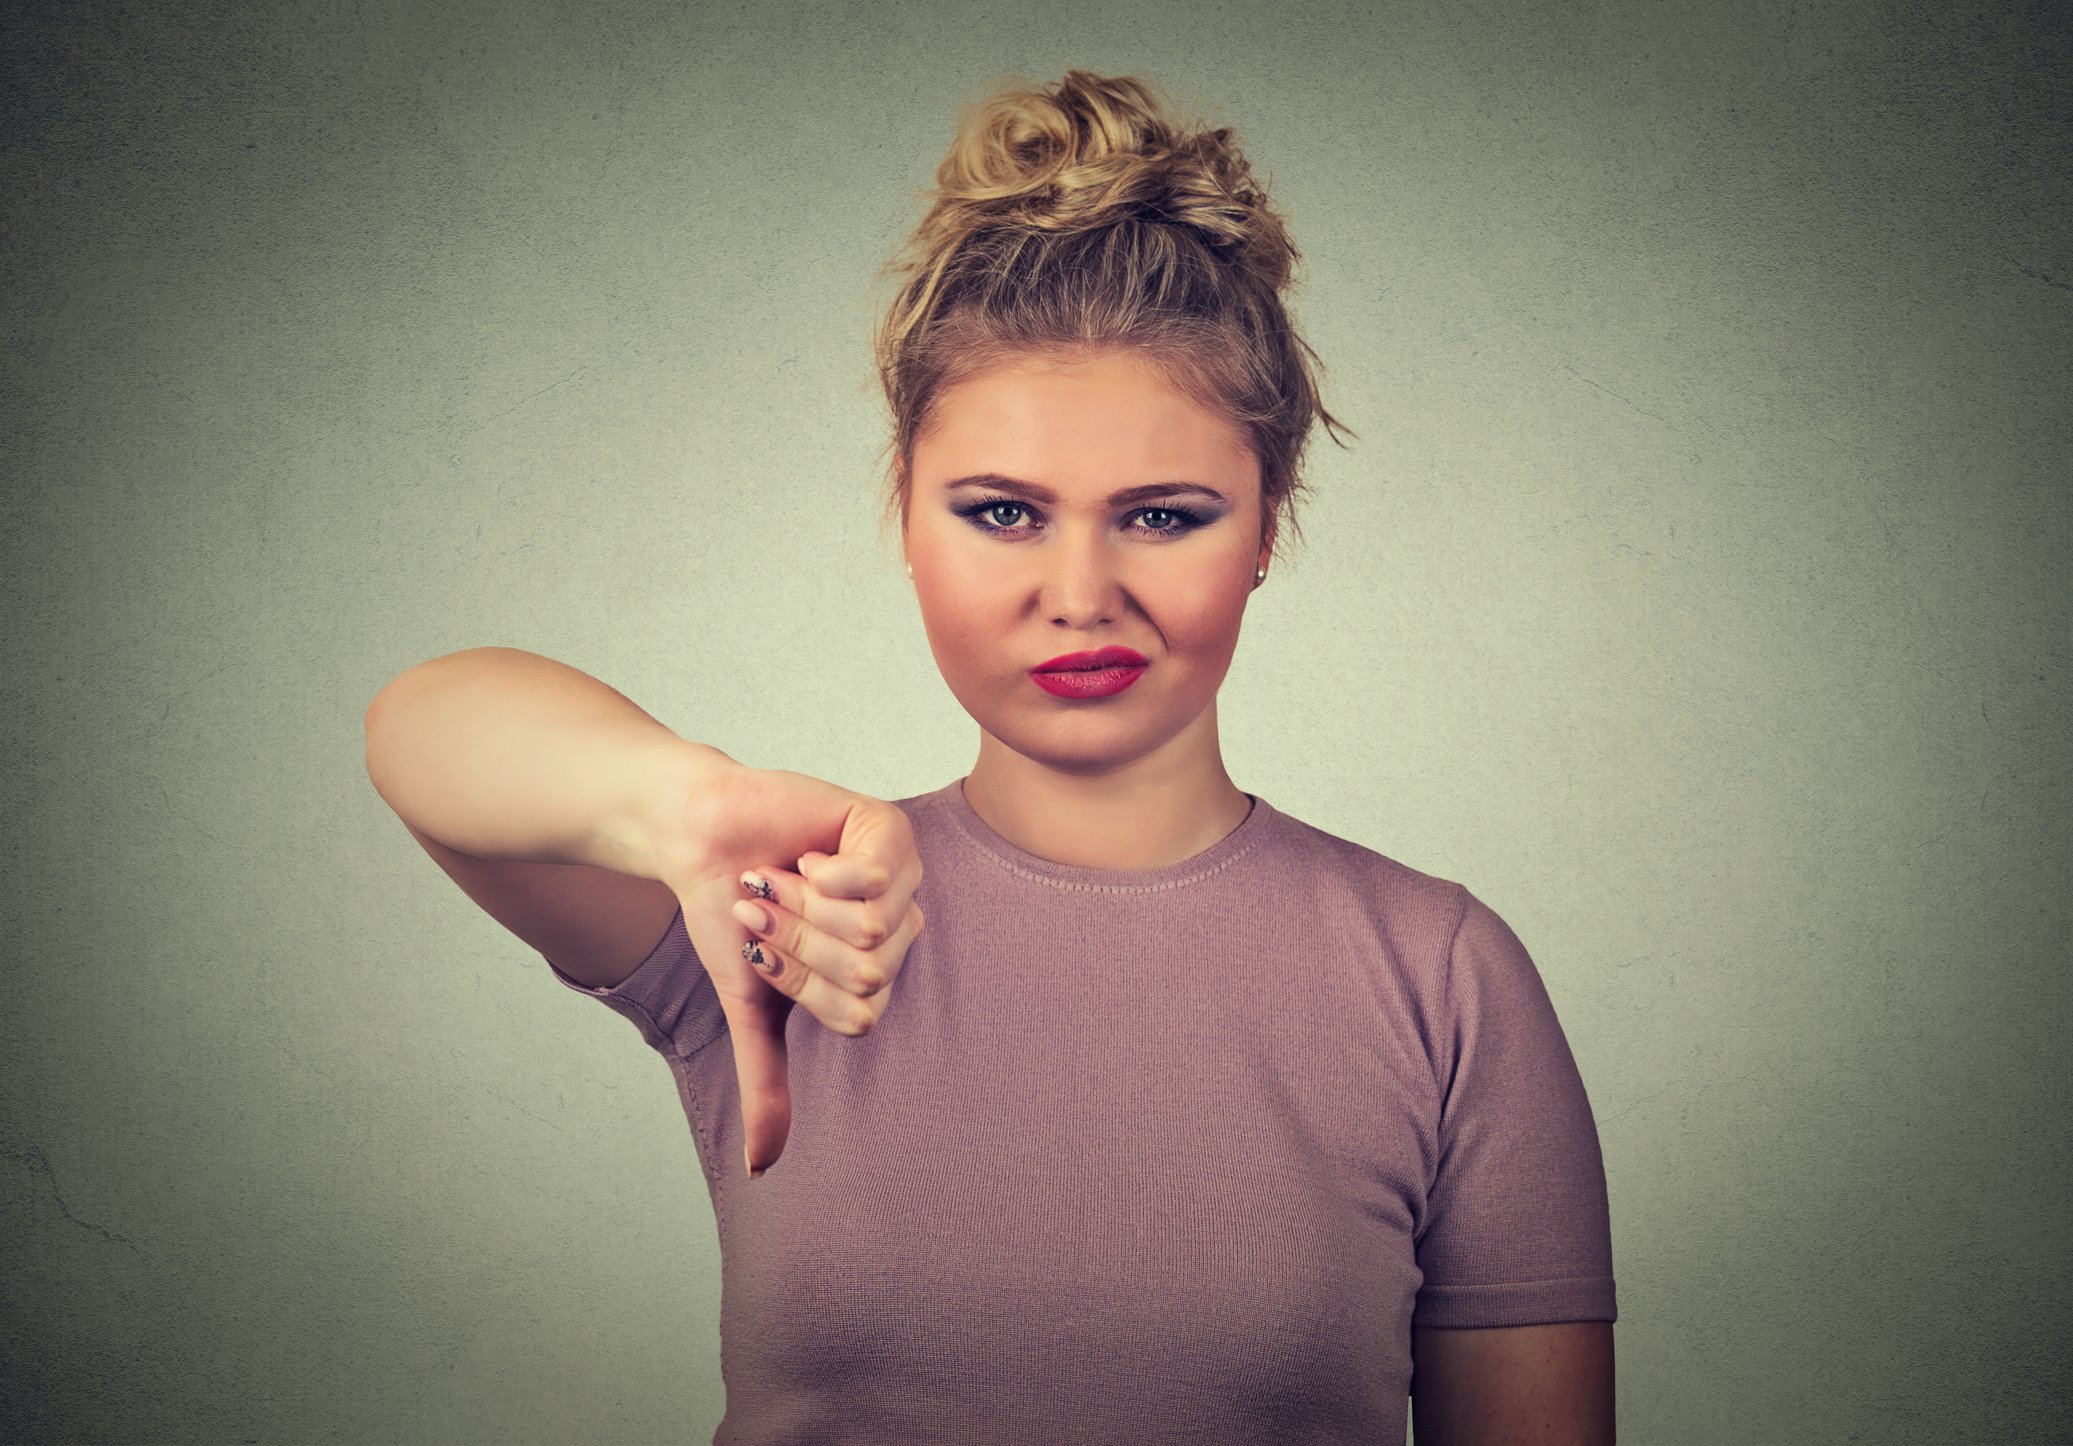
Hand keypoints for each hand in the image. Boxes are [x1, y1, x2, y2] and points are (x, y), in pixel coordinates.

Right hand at [659, 763, 924, 1179]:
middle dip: (794, 944)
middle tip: (765, 906)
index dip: (797, 986)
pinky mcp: (888, 829)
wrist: (697, 840)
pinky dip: (820, 873)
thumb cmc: (727, 913)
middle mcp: (900, 925)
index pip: (858, 1014)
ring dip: (800, 907)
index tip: (758, 948)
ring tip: (780, 876)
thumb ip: (768, 1080)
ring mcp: (903, 875)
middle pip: (865, 974)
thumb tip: (762, 1170)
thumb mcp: (752, 1005)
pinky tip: (807, 853)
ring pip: (866, 930)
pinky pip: (873, 879)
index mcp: (878, 970)